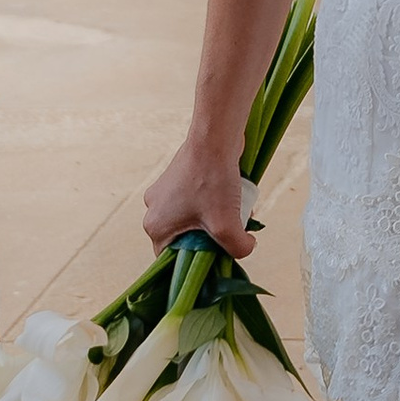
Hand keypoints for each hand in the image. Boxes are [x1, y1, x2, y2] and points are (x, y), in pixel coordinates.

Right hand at [141, 138, 257, 262]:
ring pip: (194, 219)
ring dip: (216, 218)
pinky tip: (232, 196)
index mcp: (155, 226)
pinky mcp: (177, 178)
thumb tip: (246, 248)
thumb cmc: (214, 180)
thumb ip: (238, 248)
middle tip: (232, 229)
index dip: (197, 262)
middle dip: (212, 237)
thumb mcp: (227, 225)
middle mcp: (154, 209)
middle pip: (186, 238)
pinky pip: (196, 201)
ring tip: (235, 210)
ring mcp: (164, 192)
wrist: (214, 138)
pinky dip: (214, 202)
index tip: (219, 255)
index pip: (172, 259)